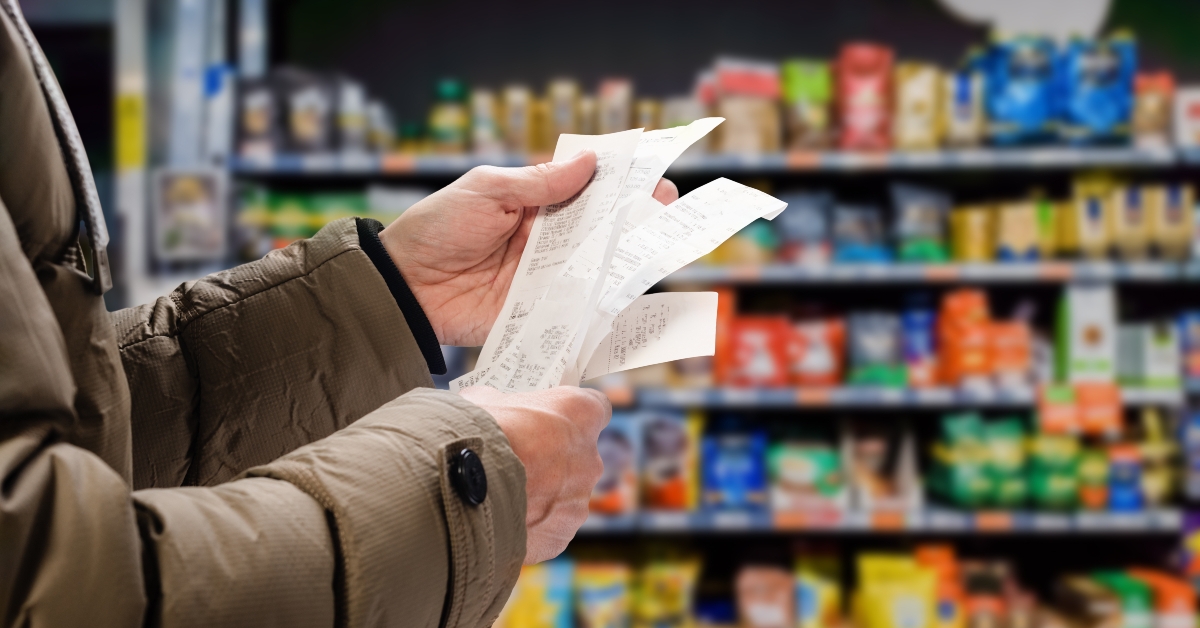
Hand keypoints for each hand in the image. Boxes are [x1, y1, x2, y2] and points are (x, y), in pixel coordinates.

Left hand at [379, 152, 679, 345]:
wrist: (404, 287)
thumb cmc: (436, 229)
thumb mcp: (486, 191)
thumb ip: (539, 183)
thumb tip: (590, 161)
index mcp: (533, 203)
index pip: (585, 189)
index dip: (619, 183)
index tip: (653, 176)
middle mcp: (546, 239)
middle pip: (600, 228)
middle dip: (635, 218)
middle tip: (666, 209)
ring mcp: (545, 277)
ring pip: (596, 266)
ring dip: (626, 258)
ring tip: (659, 247)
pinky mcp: (539, 311)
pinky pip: (577, 306)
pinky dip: (603, 303)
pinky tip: (630, 295)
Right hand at [459, 385, 610, 563]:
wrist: (457, 487)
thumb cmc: (475, 433)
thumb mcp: (485, 401)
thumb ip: (504, 405)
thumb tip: (493, 409)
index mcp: (579, 414)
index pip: (595, 408)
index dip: (572, 415)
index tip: (553, 420)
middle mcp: (589, 458)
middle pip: (579, 457)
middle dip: (553, 459)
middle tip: (518, 461)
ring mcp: (578, 500)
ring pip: (564, 496)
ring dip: (541, 495)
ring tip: (502, 495)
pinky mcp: (561, 535)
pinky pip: (548, 528)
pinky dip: (529, 526)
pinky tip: (501, 520)